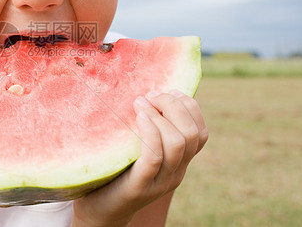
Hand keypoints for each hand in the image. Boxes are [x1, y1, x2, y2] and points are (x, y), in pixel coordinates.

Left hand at [72, 90, 207, 226]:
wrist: (101, 211)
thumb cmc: (117, 172)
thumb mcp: (139, 149)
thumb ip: (149, 130)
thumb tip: (147, 93)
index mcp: (180, 163)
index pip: (201, 133)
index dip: (189, 106)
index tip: (167, 90)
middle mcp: (175, 173)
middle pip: (192, 134)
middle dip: (173, 105)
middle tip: (150, 94)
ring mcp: (159, 182)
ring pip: (177, 143)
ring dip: (159, 115)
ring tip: (140, 103)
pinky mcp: (139, 187)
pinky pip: (154, 157)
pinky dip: (150, 132)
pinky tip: (140, 117)